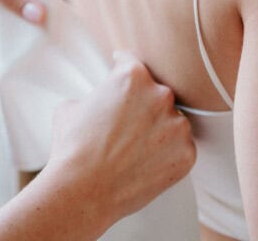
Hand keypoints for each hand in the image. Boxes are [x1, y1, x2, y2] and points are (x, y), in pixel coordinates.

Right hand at [43, 52, 195, 229]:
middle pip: (157, 95)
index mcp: (134, 76)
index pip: (134, 64)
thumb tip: (98, 100)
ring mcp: (177, 124)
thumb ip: (94, 96)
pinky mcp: (186, 153)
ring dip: (160, 131)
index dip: (123, 71)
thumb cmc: (72, 150)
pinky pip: (181, 148)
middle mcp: (161, 94)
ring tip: (134, 152)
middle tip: (125, 129)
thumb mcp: (71, 107)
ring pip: (172, 122)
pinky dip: (168, 156)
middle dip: (143, 108)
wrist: (80, 192)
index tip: (123, 79)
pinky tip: (145, 165)